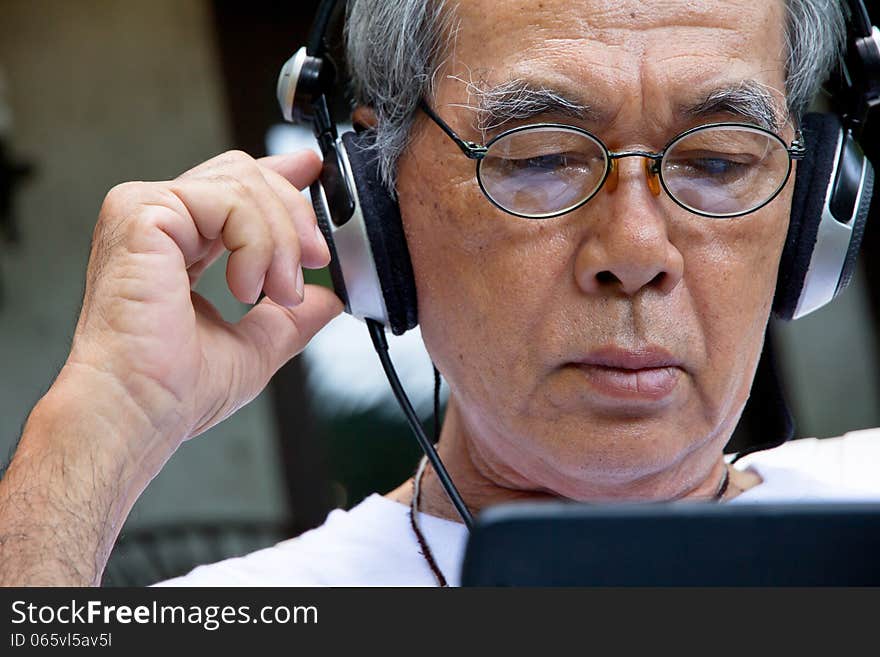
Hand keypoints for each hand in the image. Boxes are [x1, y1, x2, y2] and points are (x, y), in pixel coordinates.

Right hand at [65, 149, 341, 469]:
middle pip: (246, 175)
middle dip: (296, 215)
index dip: (279, 177)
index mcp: (178, 247)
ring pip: (244, 183)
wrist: (138, 409)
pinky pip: (229, 200)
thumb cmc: (173, 390)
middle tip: (315, 260)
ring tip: (280, 291)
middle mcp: (159, 222)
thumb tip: (328, 302)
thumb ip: (290, 319)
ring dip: (281, 240)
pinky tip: (247, 286)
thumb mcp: (255, 347)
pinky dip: (257, 242)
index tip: (313, 173)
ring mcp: (146, 211)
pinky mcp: (142, 212)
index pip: (233, 189)